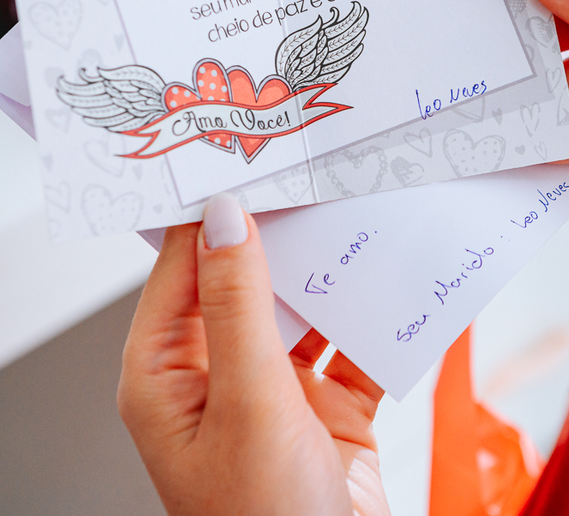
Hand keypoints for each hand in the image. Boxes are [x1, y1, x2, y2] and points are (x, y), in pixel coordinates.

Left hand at [118, 193, 390, 515]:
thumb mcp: (247, 401)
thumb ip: (239, 305)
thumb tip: (223, 219)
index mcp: (167, 377)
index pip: (181, 273)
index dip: (207, 215)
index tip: (239, 156)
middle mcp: (219, 378)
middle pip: (248, 283)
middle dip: (283, 235)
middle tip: (312, 173)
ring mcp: (277, 394)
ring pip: (307, 311)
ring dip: (336, 273)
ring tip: (361, 213)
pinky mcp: (331, 411)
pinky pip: (356, 349)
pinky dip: (380, 320)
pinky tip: (401, 283)